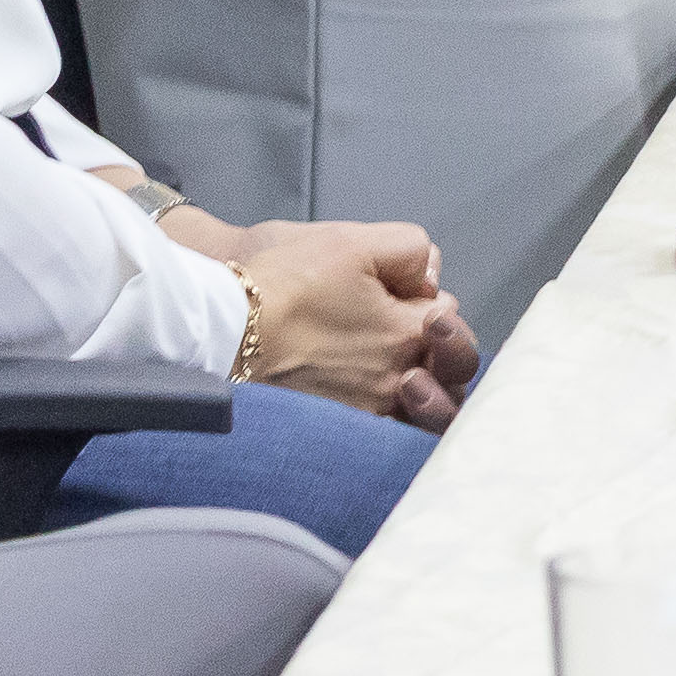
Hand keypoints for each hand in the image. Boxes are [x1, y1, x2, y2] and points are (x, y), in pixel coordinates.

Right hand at [221, 217, 484, 427]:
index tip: (402, 289)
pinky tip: (379, 399)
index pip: (450, 319)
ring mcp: (369, 413)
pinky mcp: (339, 430)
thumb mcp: (354, 240)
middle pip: (450, 374)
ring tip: (407, 375)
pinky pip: (389, 435)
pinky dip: (396, 419)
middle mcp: (397, 382)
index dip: (430, 299)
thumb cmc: (285, 281)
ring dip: (428, 393)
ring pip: (427, 414)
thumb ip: (410, 248)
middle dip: (443, 348)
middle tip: (412, 328)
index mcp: (409, 335)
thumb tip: (428, 276)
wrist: (224, 325)